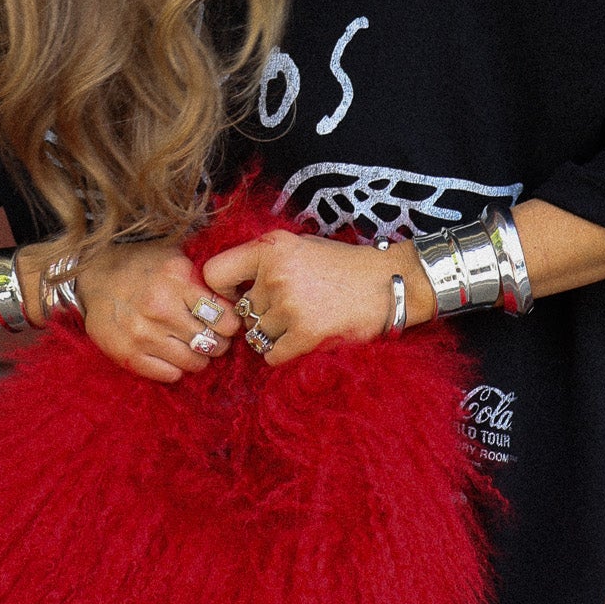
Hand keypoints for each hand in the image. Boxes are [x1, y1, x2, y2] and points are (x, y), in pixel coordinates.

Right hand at [37, 236, 243, 382]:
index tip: (226, 322)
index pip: (223, 316)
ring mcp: (142, 334)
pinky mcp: (127, 355)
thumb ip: (202, 278)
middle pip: (213, 342)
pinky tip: (172, 355)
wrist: (92, 278)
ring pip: (195, 362)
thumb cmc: (141, 267)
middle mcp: (159, 307)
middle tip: (213, 338)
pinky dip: (177, 368)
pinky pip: (170, 375)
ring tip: (194, 347)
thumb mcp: (173, 259)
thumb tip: (238, 298)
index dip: (231, 323)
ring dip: (200, 358)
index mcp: (175, 279)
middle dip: (219, 343)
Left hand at [199, 229, 431, 364]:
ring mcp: (290, 305)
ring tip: (299, 324)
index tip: (238, 296)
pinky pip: (272, 356)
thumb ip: (264, 262)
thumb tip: (228, 290)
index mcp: (271, 248)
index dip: (222, 291)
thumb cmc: (343, 267)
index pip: (215, 274)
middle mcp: (276, 274)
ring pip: (256, 336)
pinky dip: (283, 354)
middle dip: (260, 316)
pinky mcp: (306, 334)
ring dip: (273, 336)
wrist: (389, 283)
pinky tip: (303, 341)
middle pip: (242, 312)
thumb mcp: (300, 247)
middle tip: (287, 312)